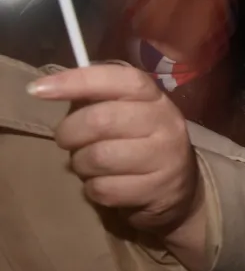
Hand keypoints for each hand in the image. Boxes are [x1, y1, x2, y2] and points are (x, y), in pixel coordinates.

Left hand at [27, 64, 209, 270]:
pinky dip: (93, 189)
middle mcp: (166, 123)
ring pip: (98, 157)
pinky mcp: (158, 190)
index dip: (78, 80)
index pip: (121, 79)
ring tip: (89, 164)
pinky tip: (106, 184)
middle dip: (69, 132)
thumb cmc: (139, 145)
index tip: (38, 89)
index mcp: (154, 98)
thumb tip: (49, 88)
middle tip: (66, 140)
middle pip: (101, 120)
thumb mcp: (126, 115)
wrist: (179, 190)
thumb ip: (95, 100)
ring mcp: (166, 157)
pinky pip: (104, 189)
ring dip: (81, 164)